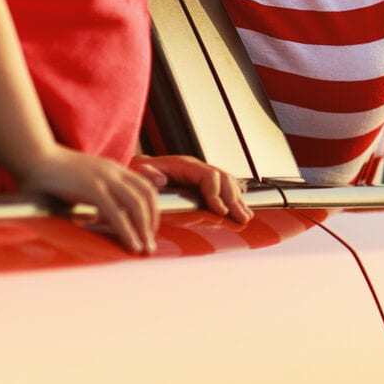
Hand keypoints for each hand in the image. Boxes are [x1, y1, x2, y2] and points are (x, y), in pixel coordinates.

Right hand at [18, 149, 161, 254]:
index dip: (151, 209)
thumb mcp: (80, 182)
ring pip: (136, 204)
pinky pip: (116, 212)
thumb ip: (92, 196)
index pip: (144, 187)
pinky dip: (127, 230)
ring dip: (144, 228)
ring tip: (143, 248)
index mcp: (112, 169)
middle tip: (150, 245)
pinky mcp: (91, 188)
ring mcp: (103, 178)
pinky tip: (131, 244)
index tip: (148, 230)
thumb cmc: (50, 174)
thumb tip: (94, 218)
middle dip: (152, 222)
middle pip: (146, 196)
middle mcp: (112, 171)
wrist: (32, 156)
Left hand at [131, 154, 252, 224]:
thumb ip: (147, 174)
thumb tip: (160, 180)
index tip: (221, 211)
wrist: (139, 170)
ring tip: (246, 216)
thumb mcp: (138, 170)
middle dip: (234, 200)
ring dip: (238, 201)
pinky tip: (240, 211)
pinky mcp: (202, 187)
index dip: (217, 194)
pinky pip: (224, 190)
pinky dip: (234, 200)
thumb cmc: (138, 172)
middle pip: (224, 180)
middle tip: (241, 217)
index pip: (209, 176)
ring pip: (228, 185)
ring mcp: (202, 177)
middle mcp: (197, 169)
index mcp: (186, 165)